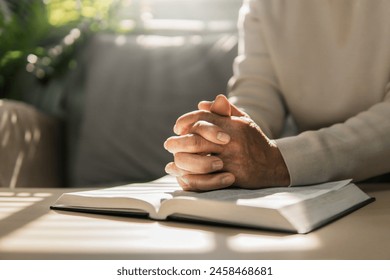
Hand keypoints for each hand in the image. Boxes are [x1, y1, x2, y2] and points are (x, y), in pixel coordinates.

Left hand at [164, 95, 289, 190]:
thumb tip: (201, 105)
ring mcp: (232, 160)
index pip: (203, 119)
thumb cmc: (254, 141)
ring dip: (182, 161)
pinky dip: (191, 179)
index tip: (177, 127)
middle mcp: (231, 142)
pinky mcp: (233, 177)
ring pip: (199, 160)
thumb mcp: (243, 121)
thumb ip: (224, 111)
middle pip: (197, 140)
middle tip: (168, 144)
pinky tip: (182, 176)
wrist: (274, 165)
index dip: (186, 121)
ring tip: (173, 161)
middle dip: (178, 142)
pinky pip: (207, 179)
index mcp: (232, 125)